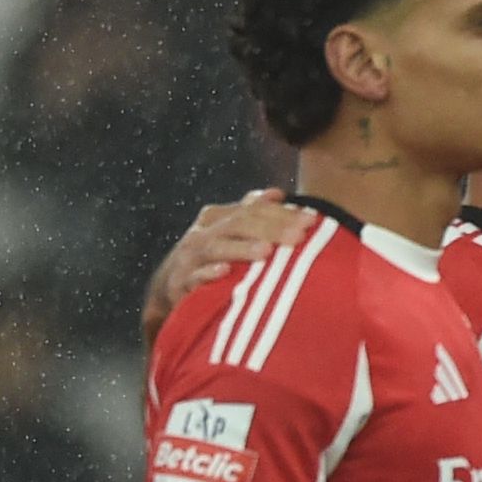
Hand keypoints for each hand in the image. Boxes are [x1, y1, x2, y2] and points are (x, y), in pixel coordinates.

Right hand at [145, 192, 317, 336]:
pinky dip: (208, 274)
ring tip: (267, 251)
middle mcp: (203, 233)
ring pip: (216, 248)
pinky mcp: (180, 284)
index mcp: (217, 218)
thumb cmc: (209, 259)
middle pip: (238, 225)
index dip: (281, 213)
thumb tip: (278, 193)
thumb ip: (252, 213)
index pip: (252, 209)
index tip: (311, 221)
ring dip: (242, 249)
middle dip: (271, 229)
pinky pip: (193, 277)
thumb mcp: (229, 233)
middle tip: (299, 236)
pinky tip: (225, 272)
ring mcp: (189, 258)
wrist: (170, 288)